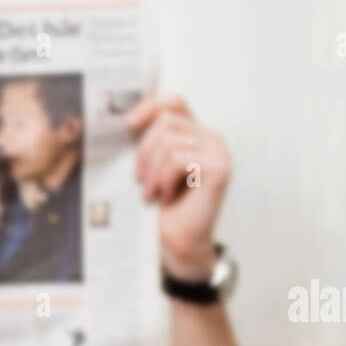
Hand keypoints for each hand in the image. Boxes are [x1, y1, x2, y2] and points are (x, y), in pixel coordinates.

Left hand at [127, 94, 230, 280]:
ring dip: (153, 170)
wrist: (177, 243)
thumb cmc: (163, 208)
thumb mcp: (151, 168)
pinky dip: (164, 179)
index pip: (175, 102)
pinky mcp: (219, 169)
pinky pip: (178, 159)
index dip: (150, 106)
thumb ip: (149, 142)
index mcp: (195, 135)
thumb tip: (125, 119)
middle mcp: (211, 139)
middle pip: (167, 121)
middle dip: (145, 150)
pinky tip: (165, 197)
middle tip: (139, 178)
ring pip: (169, 140)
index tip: (128, 124)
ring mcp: (219, 152)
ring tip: (151, 193)